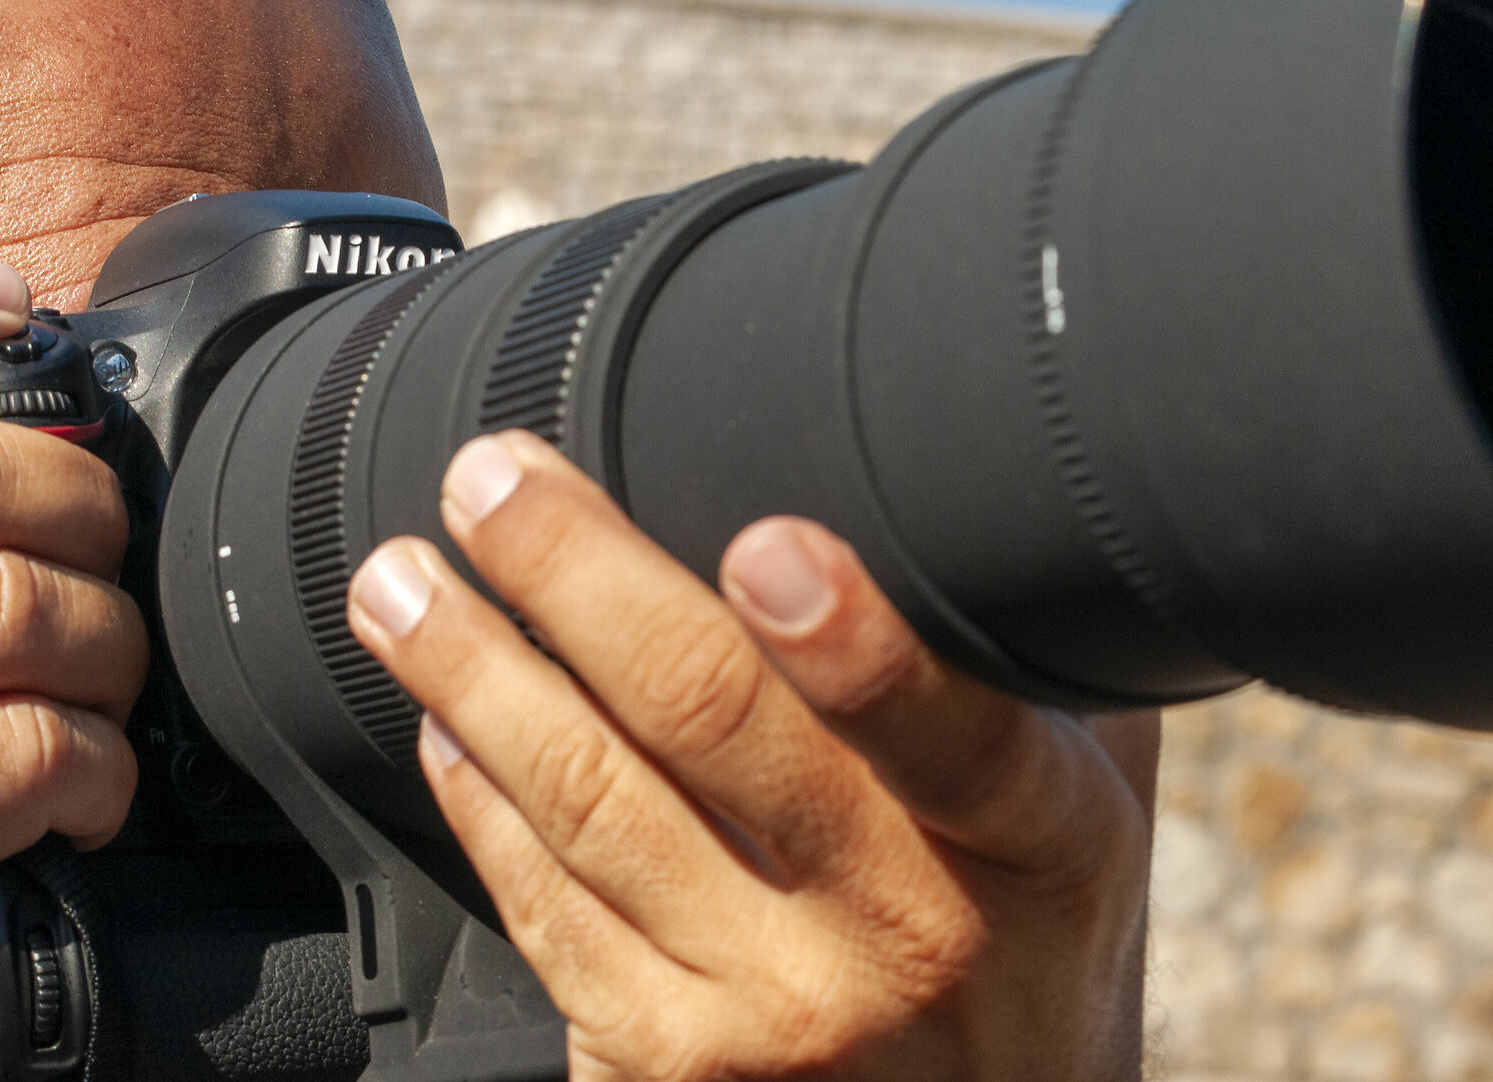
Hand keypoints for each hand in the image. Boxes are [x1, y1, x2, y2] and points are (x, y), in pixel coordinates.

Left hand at [346, 431, 1156, 1081]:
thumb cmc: (1027, 927)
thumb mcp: (1089, 791)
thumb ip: (1024, 650)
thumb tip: (946, 471)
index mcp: (1035, 843)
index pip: (956, 735)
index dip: (858, 645)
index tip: (766, 545)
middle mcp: (905, 937)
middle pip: (716, 733)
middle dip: (580, 582)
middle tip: (488, 480)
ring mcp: (777, 1020)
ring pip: (595, 813)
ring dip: (480, 678)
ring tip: (403, 583)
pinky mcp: (674, 1077)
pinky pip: (547, 917)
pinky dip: (481, 803)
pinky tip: (442, 720)